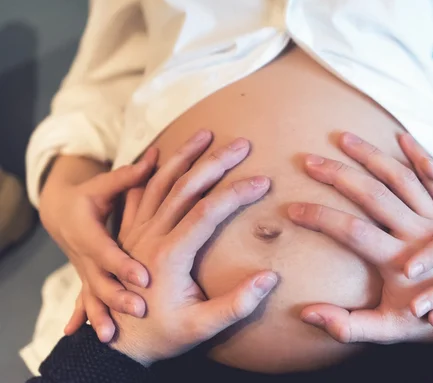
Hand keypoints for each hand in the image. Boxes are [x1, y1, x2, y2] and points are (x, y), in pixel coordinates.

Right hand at [39, 149, 158, 340]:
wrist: (60, 213)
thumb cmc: (88, 196)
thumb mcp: (103, 185)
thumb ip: (127, 177)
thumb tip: (155, 156)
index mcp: (87, 232)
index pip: (107, 250)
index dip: (123, 263)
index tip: (144, 276)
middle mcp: (84, 255)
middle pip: (100, 279)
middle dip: (117, 296)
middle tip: (139, 309)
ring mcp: (84, 271)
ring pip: (92, 296)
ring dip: (100, 315)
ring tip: (113, 335)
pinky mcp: (87, 279)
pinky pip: (86, 302)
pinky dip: (84, 318)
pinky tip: (88, 335)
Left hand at [108, 136, 276, 365]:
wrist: (118, 343)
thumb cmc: (162, 336)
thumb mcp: (201, 329)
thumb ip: (237, 304)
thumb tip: (270, 277)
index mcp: (170, 255)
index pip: (208, 211)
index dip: (237, 193)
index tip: (262, 181)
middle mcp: (150, 236)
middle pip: (185, 186)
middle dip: (215, 162)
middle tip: (241, 143)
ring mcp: (136, 232)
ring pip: (159, 182)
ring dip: (183, 156)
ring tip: (204, 134)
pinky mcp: (129, 233)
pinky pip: (137, 192)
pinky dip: (148, 169)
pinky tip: (157, 153)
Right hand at [287, 132, 432, 343]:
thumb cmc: (426, 322)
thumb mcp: (387, 331)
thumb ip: (348, 326)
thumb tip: (306, 314)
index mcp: (398, 260)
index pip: (351, 231)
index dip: (320, 218)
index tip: (293, 209)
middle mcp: (418, 233)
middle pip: (373, 195)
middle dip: (338, 175)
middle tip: (310, 161)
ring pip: (401, 178)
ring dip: (371, 155)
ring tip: (344, 137)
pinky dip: (419, 154)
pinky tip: (399, 135)